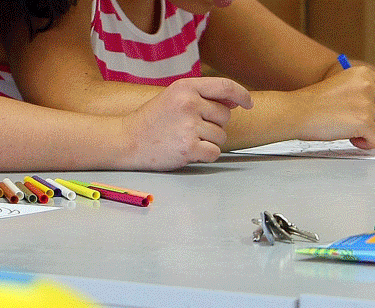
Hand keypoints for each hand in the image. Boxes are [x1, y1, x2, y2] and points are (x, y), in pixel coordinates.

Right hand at [120, 76, 252, 168]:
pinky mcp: (188, 148)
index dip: (241, 95)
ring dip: (208, 141)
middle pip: (225, 115)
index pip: (225, 86)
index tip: (248, 103)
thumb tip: (235, 101)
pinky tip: (189, 151)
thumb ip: (203, 97)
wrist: (126, 140)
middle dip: (214, 124)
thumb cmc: (151, 121)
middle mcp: (189, 104)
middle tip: (192, 129)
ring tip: (186, 139)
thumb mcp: (174, 98)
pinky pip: (214, 152)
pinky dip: (206, 155)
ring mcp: (189, 126)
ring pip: (220, 136)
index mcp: (185, 87)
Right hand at [289, 65, 374, 149]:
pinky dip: (366, 144)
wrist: (296, 113)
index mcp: (363, 73)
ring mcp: (367, 103)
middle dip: (374, 122)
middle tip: (353, 126)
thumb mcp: (343, 86)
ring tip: (347, 131)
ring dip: (367, 134)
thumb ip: (363, 92)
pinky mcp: (364, 121)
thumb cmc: (313, 104)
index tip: (374, 116)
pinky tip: (351, 140)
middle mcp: (368, 85)